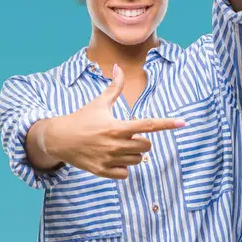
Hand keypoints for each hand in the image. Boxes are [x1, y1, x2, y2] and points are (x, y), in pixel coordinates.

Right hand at [44, 64, 184, 179]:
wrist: (59, 138)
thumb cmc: (81, 118)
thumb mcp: (99, 103)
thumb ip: (114, 87)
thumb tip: (119, 67)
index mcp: (117, 126)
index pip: (148, 125)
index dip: (167, 124)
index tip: (182, 123)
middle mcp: (115, 144)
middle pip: (146, 146)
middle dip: (141, 141)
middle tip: (127, 136)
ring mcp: (109, 159)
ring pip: (137, 161)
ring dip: (133, 154)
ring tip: (119, 146)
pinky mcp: (102, 171)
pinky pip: (125, 174)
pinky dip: (123, 167)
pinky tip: (113, 159)